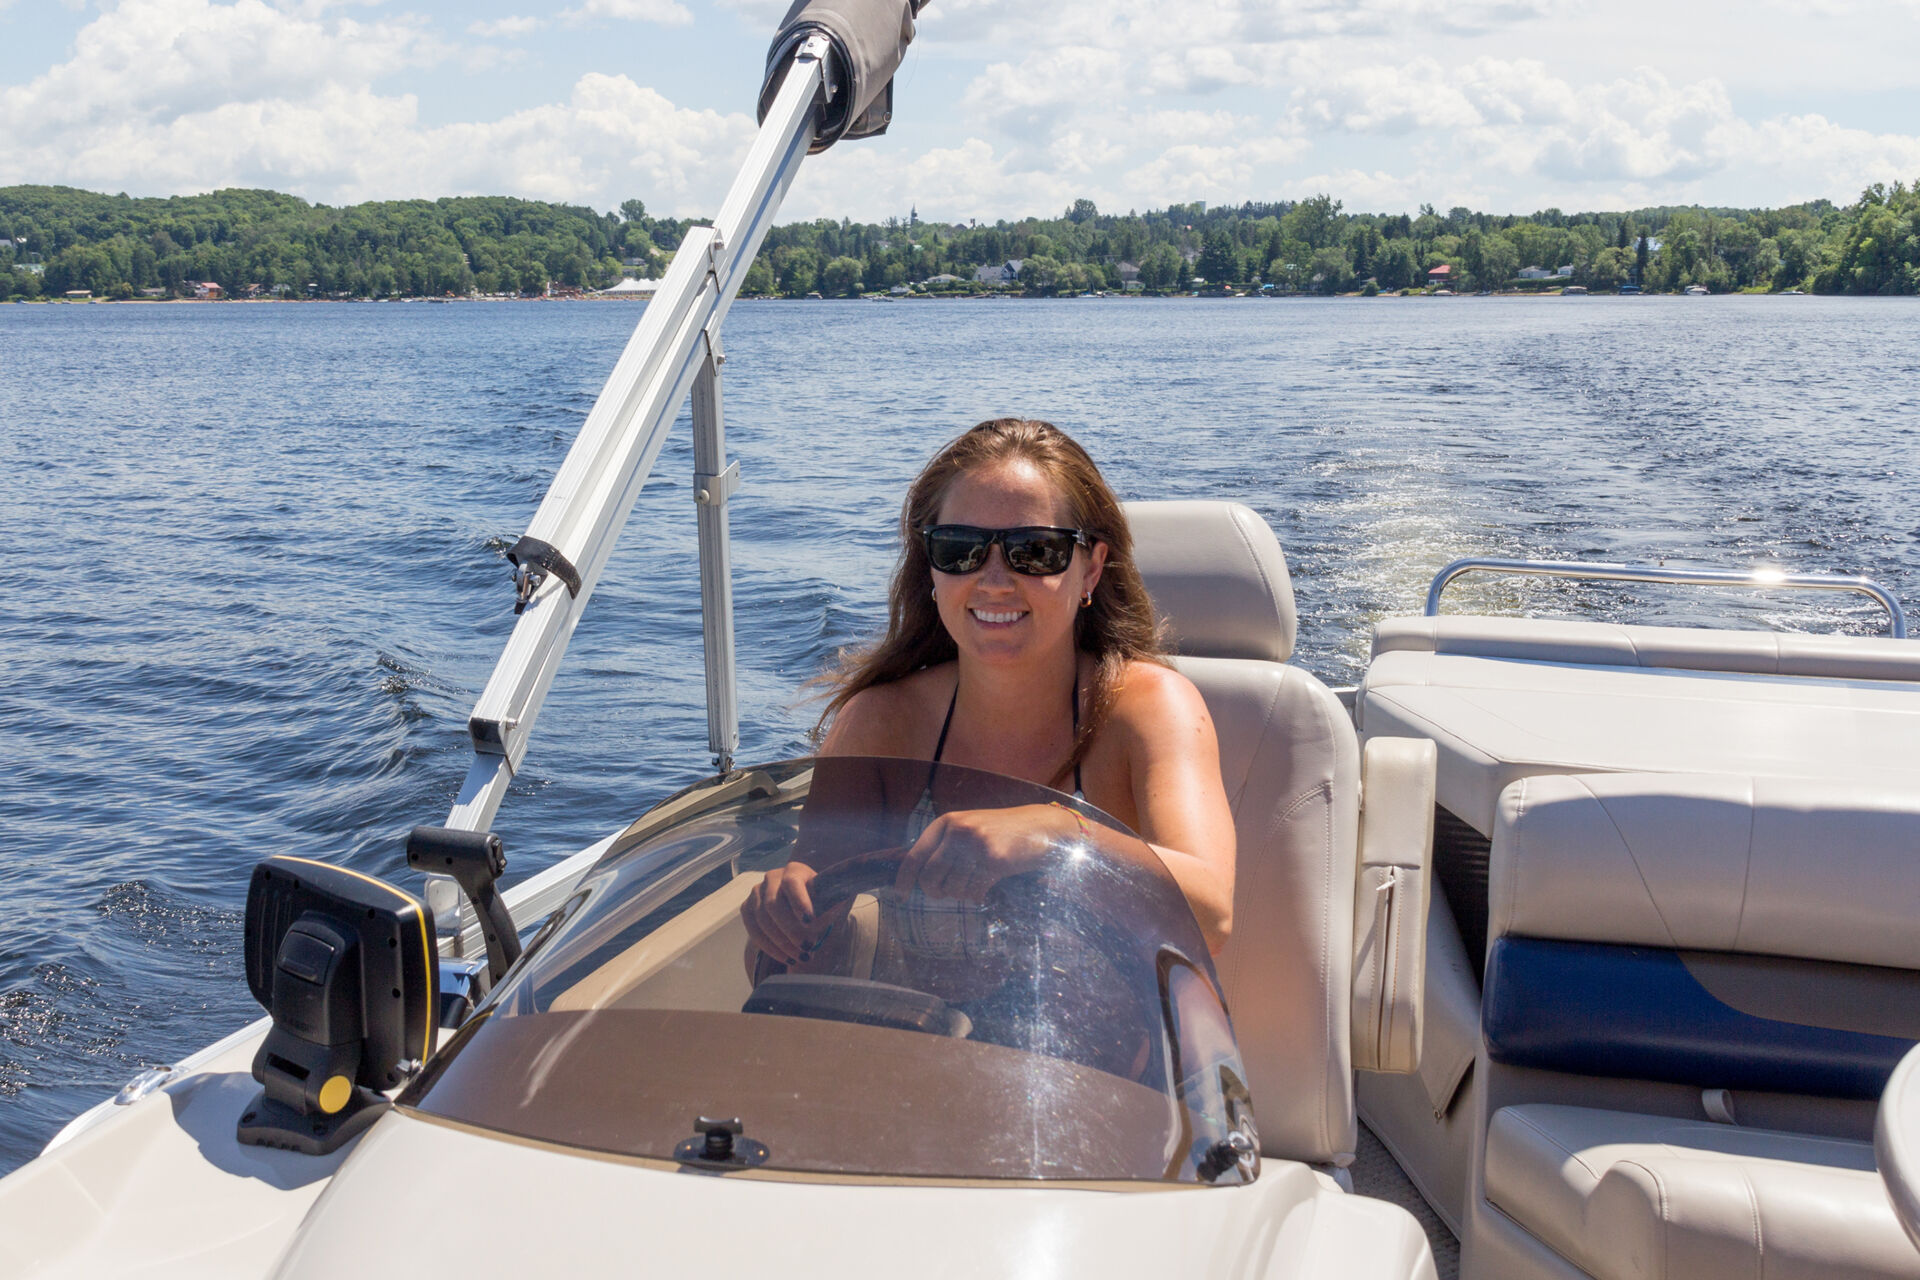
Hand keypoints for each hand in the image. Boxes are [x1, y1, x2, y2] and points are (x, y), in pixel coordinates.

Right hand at [740, 861, 837, 966]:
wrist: (803, 907)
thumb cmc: (818, 902)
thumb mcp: (829, 900)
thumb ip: (831, 903)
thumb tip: (831, 908)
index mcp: (794, 870)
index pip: (792, 883)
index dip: (799, 901)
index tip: (809, 921)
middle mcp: (772, 878)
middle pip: (773, 904)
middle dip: (790, 930)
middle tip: (806, 947)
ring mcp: (757, 892)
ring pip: (761, 919)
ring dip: (781, 943)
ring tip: (800, 957)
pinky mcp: (747, 908)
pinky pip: (753, 929)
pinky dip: (769, 947)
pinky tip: (786, 957)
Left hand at [893, 804, 1074, 905]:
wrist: (1040, 827)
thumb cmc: (1001, 833)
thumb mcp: (968, 829)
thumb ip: (944, 848)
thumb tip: (915, 877)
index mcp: (947, 822)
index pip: (914, 856)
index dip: (904, 880)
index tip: (901, 896)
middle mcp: (958, 831)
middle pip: (930, 878)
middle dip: (936, 892)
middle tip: (948, 892)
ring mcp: (976, 845)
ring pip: (952, 889)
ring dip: (962, 893)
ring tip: (975, 880)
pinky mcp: (993, 861)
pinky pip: (974, 892)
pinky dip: (977, 895)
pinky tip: (986, 884)